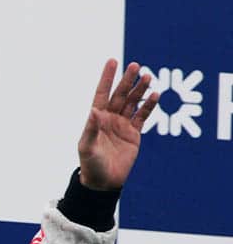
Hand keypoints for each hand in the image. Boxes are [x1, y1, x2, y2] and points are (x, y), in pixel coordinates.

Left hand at [77, 59, 158, 189]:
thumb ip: (91, 129)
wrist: (103, 182)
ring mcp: (122, 125)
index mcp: (96, 119)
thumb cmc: (91, 165)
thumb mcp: (87, 147)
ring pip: (132, 103)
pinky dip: (149, 106)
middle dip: (127, 81)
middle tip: (136, 65)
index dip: (107, 78)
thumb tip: (94, 111)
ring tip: (148, 77)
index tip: (112, 61)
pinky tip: (155, 95)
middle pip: (120, 95)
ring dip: (140, 90)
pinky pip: (142, 116)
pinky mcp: (134, 134)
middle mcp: (109, 119)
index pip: (102, 93)